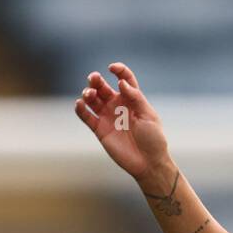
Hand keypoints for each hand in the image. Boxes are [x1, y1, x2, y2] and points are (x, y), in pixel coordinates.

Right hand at [74, 62, 169, 181]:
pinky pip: (86, 116)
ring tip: (89, 95)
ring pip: (92, 99)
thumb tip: (121, 83)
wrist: (149, 163)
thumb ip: (135, 97)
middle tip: (94, 79)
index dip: (118, 70)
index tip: (112, 68)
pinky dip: (80, 109)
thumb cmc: (153, 139)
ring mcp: (107, 117)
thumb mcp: (148, 115)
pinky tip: (80, 104)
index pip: (123, 79)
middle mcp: (117, 105)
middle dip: (96, 80)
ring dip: (87, 92)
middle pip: (102, 86)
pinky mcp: (100, 130)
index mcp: (131, 99)